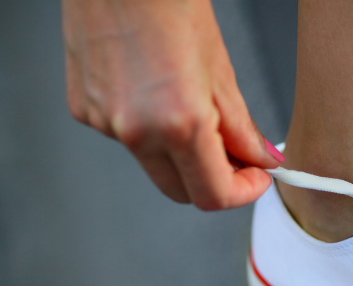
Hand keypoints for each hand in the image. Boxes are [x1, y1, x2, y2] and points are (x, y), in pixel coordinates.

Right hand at [63, 0, 284, 208]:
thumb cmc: (169, 4)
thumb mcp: (221, 72)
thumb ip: (242, 129)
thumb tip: (262, 159)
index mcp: (178, 124)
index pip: (214, 195)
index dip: (243, 192)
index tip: (256, 177)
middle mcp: (136, 132)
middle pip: (183, 192)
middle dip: (214, 181)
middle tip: (237, 157)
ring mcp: (105, 123)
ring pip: (155, 165)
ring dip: (183, 155)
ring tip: (197, 111)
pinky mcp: (85, 110)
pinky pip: (128, 138)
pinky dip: (151, 130)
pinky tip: (158, 93)